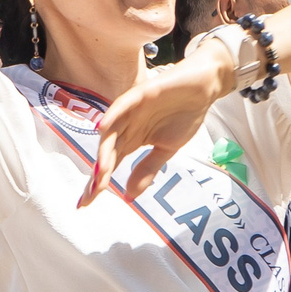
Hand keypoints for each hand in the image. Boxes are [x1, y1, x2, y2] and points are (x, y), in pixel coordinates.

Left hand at [79, 38, 238, 206]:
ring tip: (100, 171)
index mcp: (130, 140)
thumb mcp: (167, 149)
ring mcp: (131, 110)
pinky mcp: (141, 93)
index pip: (110, 164)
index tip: (85, 203)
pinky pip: (123, 104)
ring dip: (105, 151)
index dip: (97, 183)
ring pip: (111, 132)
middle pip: (106, 151)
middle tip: (92, 193)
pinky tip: (103, 127)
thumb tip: (129, 197)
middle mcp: (125, 126)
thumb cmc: (184, 115)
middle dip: (99, 173)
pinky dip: (114, 115)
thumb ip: (147, 170)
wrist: (204, 88)